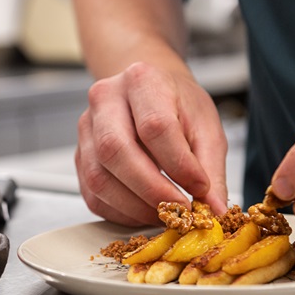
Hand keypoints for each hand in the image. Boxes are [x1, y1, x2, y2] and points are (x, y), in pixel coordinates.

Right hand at [76, 62, 228, 226]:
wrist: (150, 93)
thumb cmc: (178, 105)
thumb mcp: (206, 128)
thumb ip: (210, 169)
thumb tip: (215, 210)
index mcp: (142, 81)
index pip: (155, 126)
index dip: (179, 164)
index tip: (200, 188)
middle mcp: (106, 99)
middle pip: (116, 150)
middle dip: (151, 190)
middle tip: (179, 210)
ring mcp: (86, 128)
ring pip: (98, 177)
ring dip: (134, 206)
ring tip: (165, 213)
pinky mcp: (80, 155)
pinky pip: (92, 194)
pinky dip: (120, 212)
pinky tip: (144, 211)